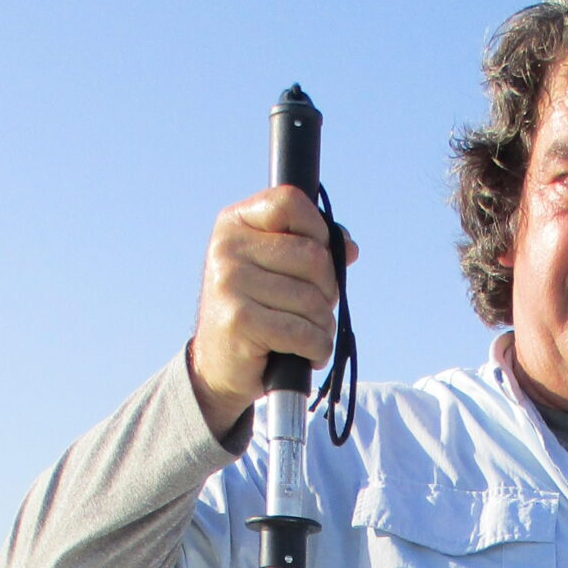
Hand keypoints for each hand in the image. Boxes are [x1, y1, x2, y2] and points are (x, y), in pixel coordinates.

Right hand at [186, 187, 358, 443]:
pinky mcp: (239, 320)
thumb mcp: (275, 270)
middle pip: (313, 256)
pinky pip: (303, 332)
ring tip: (310, 335)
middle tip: (316, 309)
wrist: (218, 365)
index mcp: (235, 223)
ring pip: (312, 299)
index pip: (290, 202)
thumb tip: (349, 248)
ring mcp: (230, 283)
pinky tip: (310, 354)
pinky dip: (318, 348)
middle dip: (328, 290)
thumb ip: (310, 248)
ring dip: (323, 325)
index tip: (319, 258)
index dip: (318, 229)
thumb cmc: (256, 312)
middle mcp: (228, 248)